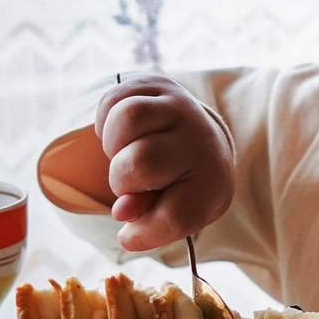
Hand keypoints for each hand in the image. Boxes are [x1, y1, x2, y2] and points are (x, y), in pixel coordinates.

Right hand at [93, 74, 233, 252]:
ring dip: (113, 144)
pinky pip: (114, 98)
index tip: (130, 234)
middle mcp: (201, 139)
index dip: (146, 232)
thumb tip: (121, 211)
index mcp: (213, 181)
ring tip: (125, 153)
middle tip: (132, 181)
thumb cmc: (183, 184)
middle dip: (121, 179)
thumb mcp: (176, 211)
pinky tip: (123, 135)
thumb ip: (150, 220)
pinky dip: (105, 121)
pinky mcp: (158, 85)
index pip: (176, 216)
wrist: (200, 139)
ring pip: (127, 118)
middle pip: (141, 162)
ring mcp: (180, 106)